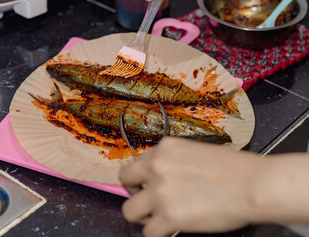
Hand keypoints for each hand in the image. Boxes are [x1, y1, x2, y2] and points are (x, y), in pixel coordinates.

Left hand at [119, 137, 262, 236]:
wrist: (252, 184)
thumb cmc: (233, 169)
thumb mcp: (195, 152)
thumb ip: (171, 162)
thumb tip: (159, 176)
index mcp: (165, 148)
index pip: (136, 164)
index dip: (140, 178)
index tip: (146, 186)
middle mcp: (157, 166)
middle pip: (125, 182)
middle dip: (135, 193)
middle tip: (148, 201)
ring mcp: (160, 192)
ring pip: (130, 211)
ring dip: (142, 216)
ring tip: (157, 218)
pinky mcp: (168, 216)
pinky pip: (148, 232)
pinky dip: (158, 233)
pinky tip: (170, 228)